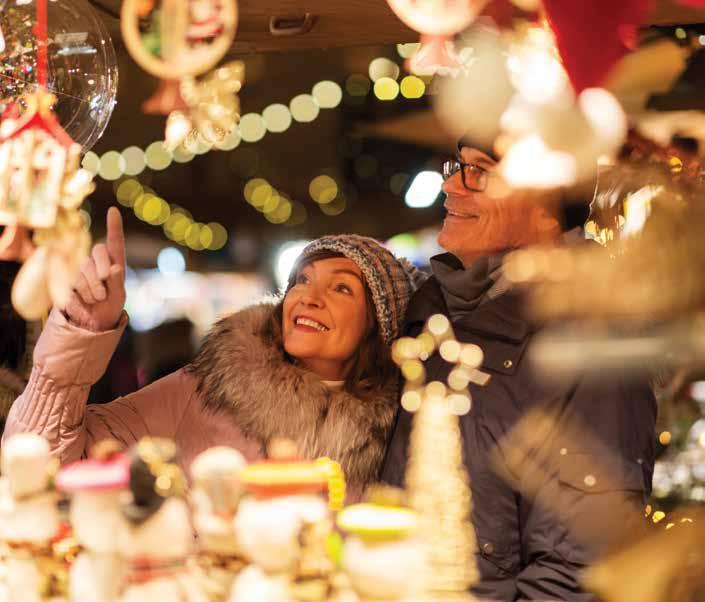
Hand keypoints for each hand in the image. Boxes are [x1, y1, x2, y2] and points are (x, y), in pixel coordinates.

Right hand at [63, 207, 126, 331]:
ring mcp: (81, 268)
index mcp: (114, 263)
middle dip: (102, 270)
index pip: (115, 242)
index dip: (114, 226)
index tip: (113, 210)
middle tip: (104, 290)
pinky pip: (72, 280)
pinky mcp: (67, 279)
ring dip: (92, 288)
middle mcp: (97, 262)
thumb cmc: (110, 307)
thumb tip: (115, 268)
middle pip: (98, 251)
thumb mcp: (119, 297)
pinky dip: (81, 294)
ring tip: (96, 299)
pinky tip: (85, 302)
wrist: (91, 322)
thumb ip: (117, 282)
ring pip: (84, 268)